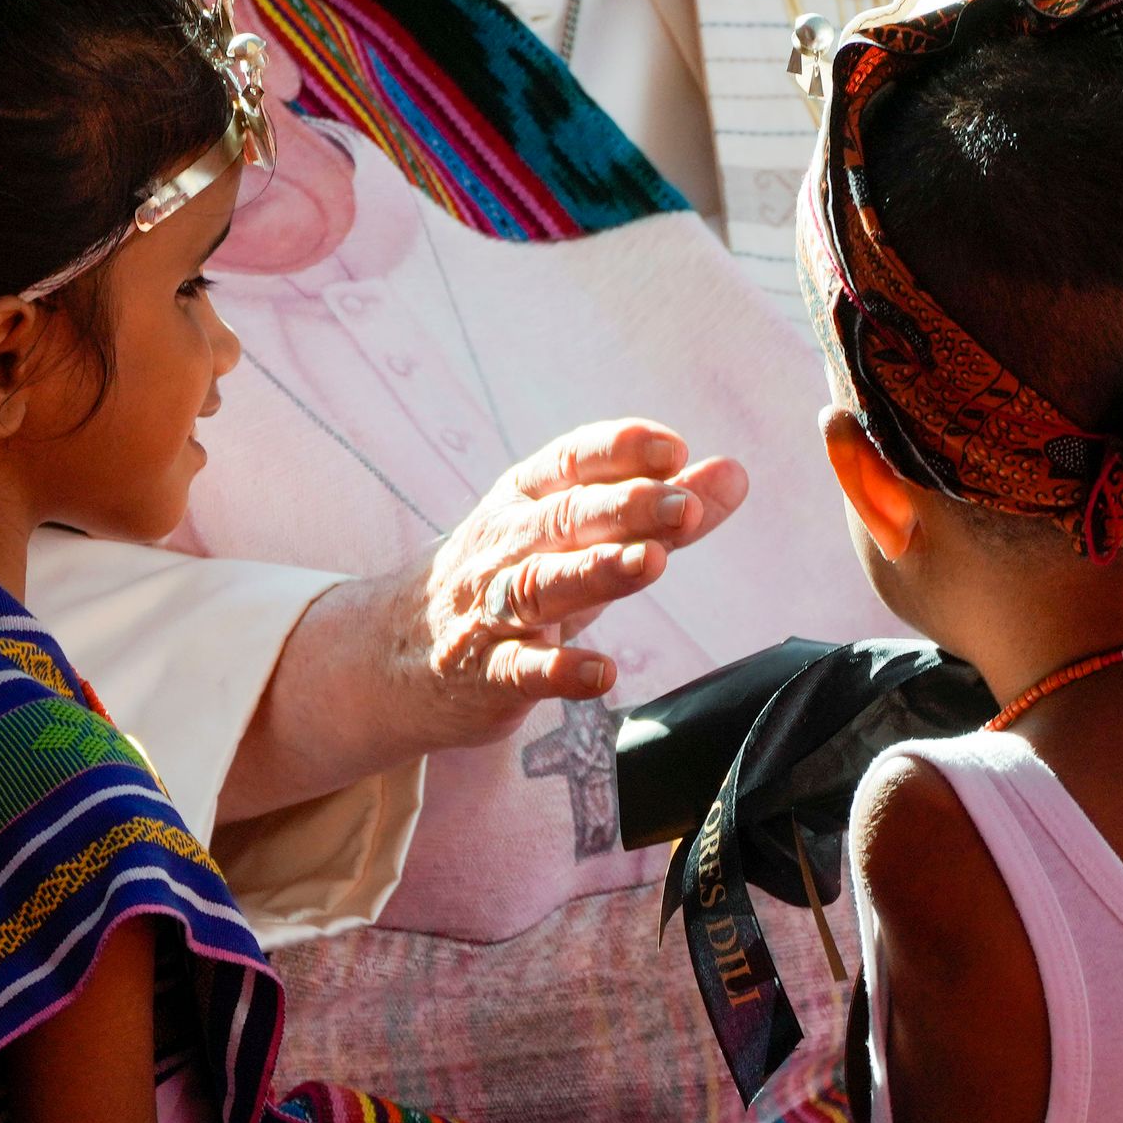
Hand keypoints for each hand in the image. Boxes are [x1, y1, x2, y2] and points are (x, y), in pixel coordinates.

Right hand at [222, 420, 746, 820]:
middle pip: (562, 518)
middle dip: (625, 507)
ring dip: (597, 571)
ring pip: (539, 585)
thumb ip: (654, 512)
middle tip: (686, 505)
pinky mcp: (483, 675)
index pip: (568, 462)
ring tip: (651, 563)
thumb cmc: (503, 583)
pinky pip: (519, 671)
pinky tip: (602, 673)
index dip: (618, 451)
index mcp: (522, 501)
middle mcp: (503, 546)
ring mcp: (488, 611)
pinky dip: (559, 671)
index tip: (672, 448)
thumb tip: (732, 475)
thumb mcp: (572, 541)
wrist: (390, 657)